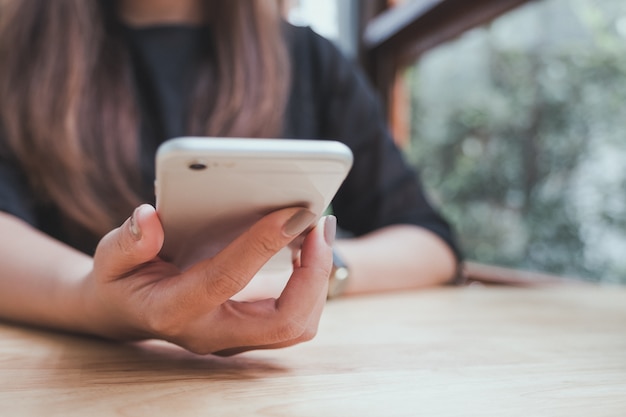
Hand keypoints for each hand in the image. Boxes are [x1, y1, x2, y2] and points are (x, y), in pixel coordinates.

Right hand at [80, 204, 334, 354]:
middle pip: (284, 321)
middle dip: (313, 273)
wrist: (124, 313)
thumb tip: (151, 218)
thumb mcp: (110, 259)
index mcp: (174, 311)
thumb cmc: (119, 281)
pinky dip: (309, 283)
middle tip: (319, 223)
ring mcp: (233, 339)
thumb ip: (127, 242)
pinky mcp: (247, 333)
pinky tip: (307, 247)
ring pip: (297, 325)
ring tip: (319, 230)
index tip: (294, 211)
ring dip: (317, 279)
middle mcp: (211, 333)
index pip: (228, 278)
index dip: (263, 243)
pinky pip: (293, 318)